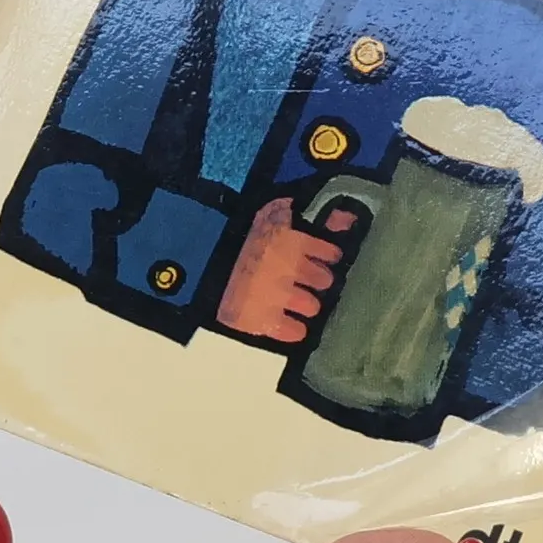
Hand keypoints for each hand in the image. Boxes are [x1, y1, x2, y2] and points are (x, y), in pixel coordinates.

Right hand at [217, 197, 363, 343]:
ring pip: (312, 306)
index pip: (331, 252)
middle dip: (316, 280)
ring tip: (292, 299)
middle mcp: (289, 267)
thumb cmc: (236, 233)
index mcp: (292, 238)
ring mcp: (277, 296)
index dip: (327, 255)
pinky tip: (287, 321)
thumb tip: (347, 217)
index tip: (322, 257)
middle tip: (303, 279)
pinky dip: (292, 328)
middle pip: (324, 281)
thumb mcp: (273, 211)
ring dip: (305, 303)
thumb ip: (310, 212)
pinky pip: (295, 331)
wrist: (196, 260)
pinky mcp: (262, 321)